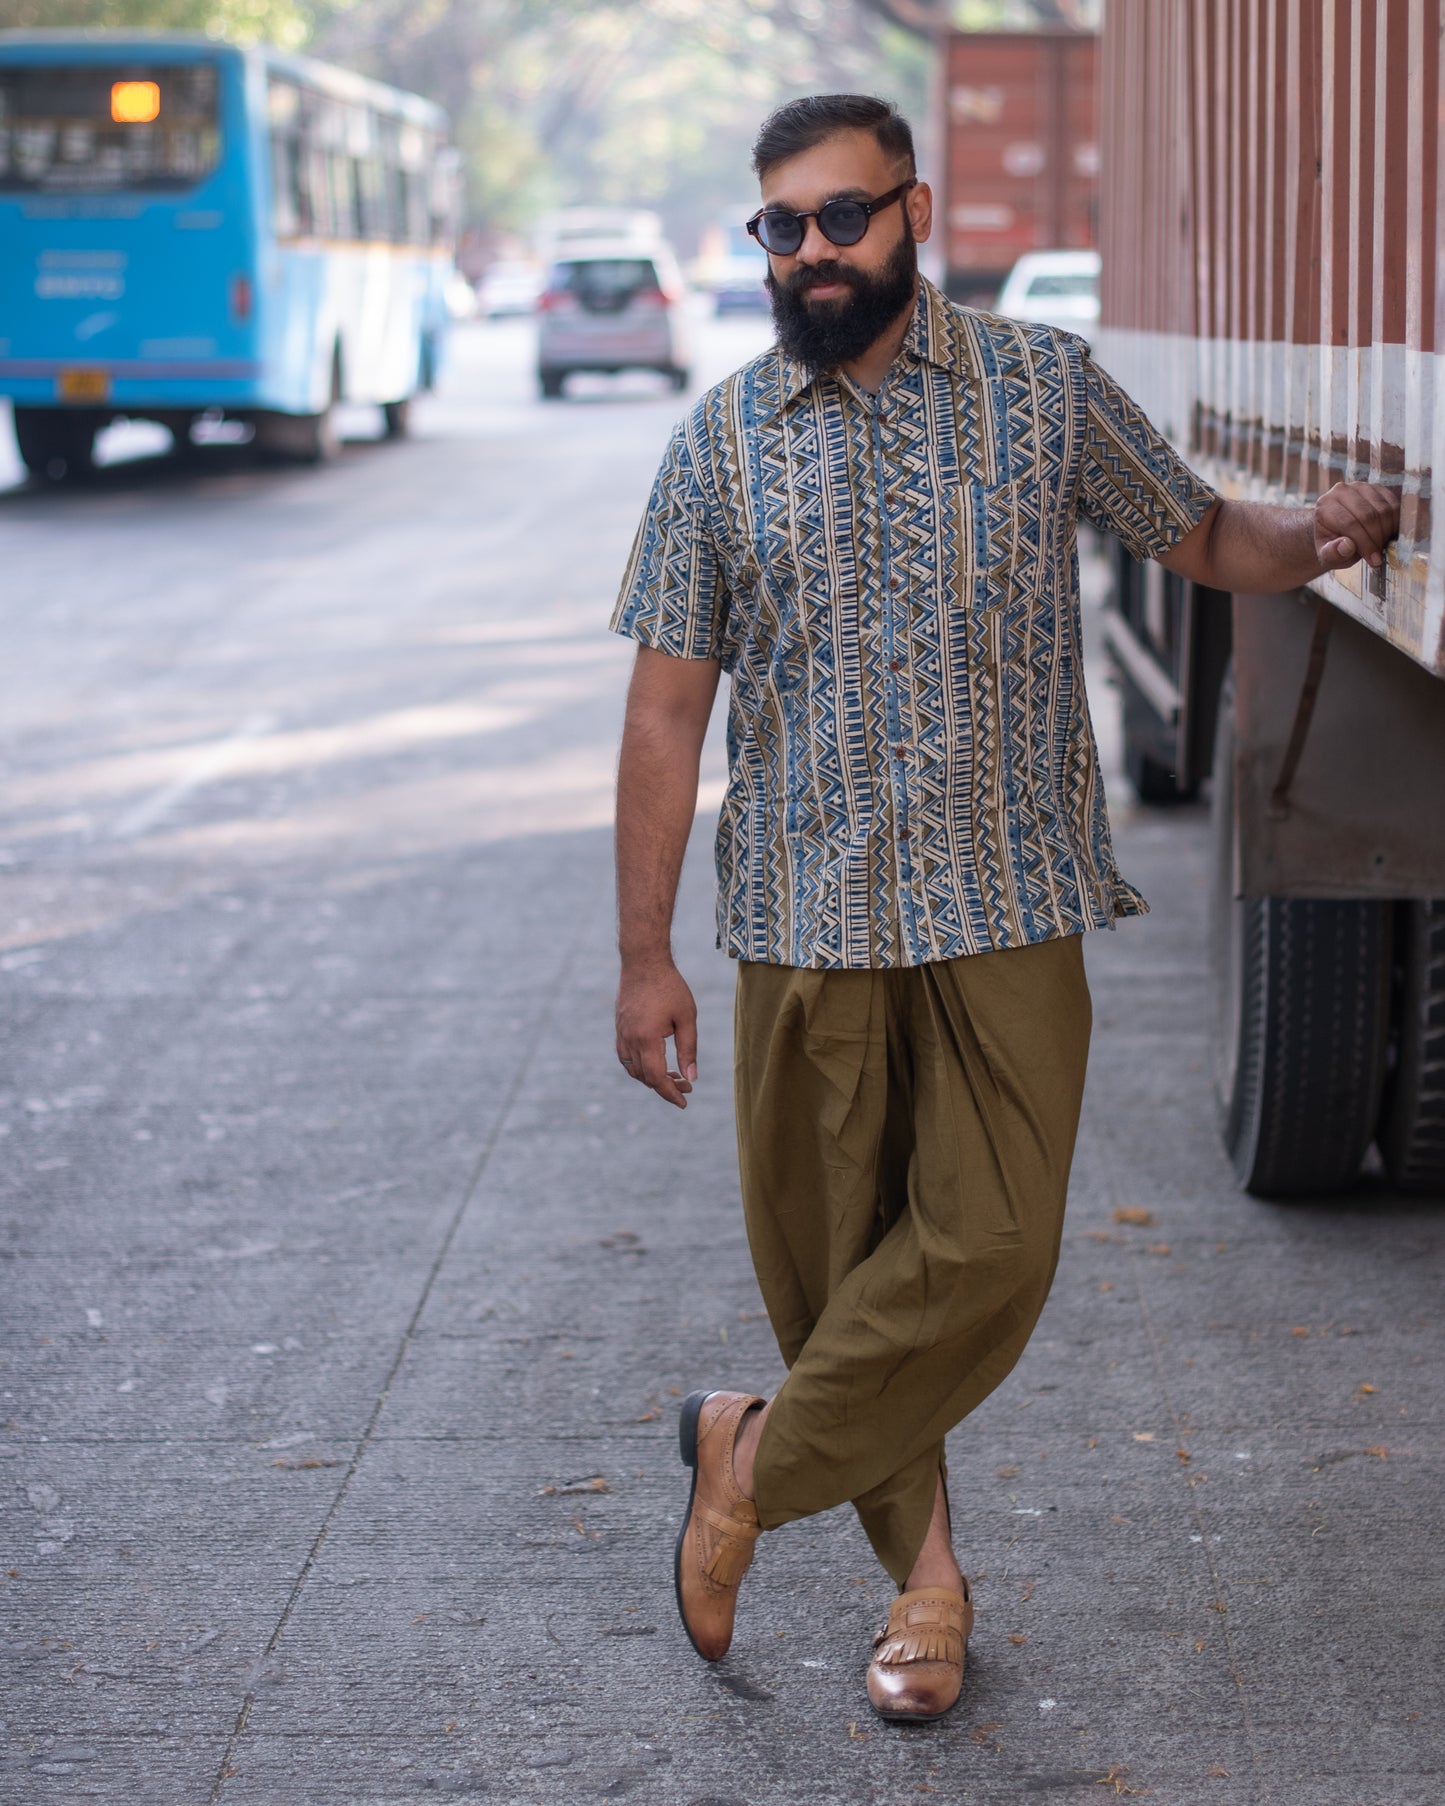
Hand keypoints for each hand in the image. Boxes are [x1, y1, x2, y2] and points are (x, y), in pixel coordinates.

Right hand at [615, 959, 697, 1108]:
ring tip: (673, 1075)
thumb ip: (688, 1049)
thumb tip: (691, 1077)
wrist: (643, 962)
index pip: (657, 1078)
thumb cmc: (670, 987)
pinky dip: (639, 1067)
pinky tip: (655, 1063)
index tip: (685, 1102)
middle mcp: (630, 1040)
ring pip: (633, 1070)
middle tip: (687, 1086)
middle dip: (666, 1087)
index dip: (671, 1093)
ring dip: (652, 1078)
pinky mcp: (619, 1028)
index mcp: (647, 1039)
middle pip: (645, 1077)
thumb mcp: (687, 1018)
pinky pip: (625, 1057)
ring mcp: (621, 1034)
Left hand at [1313, 481, 1398, 571]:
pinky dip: (1395, 523)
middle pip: (1368, 516)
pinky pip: (1394, 505)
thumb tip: (1347, 545)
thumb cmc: (1333, 545)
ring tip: (1382, 546)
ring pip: (1383, 510)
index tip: (1374, 560)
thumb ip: (1333, 553)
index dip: (1364, 543)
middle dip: (1377, 539)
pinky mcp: (1377, 488)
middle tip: (1379, 556)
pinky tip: (1389, 535)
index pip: (1349, 523)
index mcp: (1324, 506)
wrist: (1338, 531)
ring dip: (1387, 532)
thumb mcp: (1328, 555)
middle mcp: (1341, 491)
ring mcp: (1361, 487)